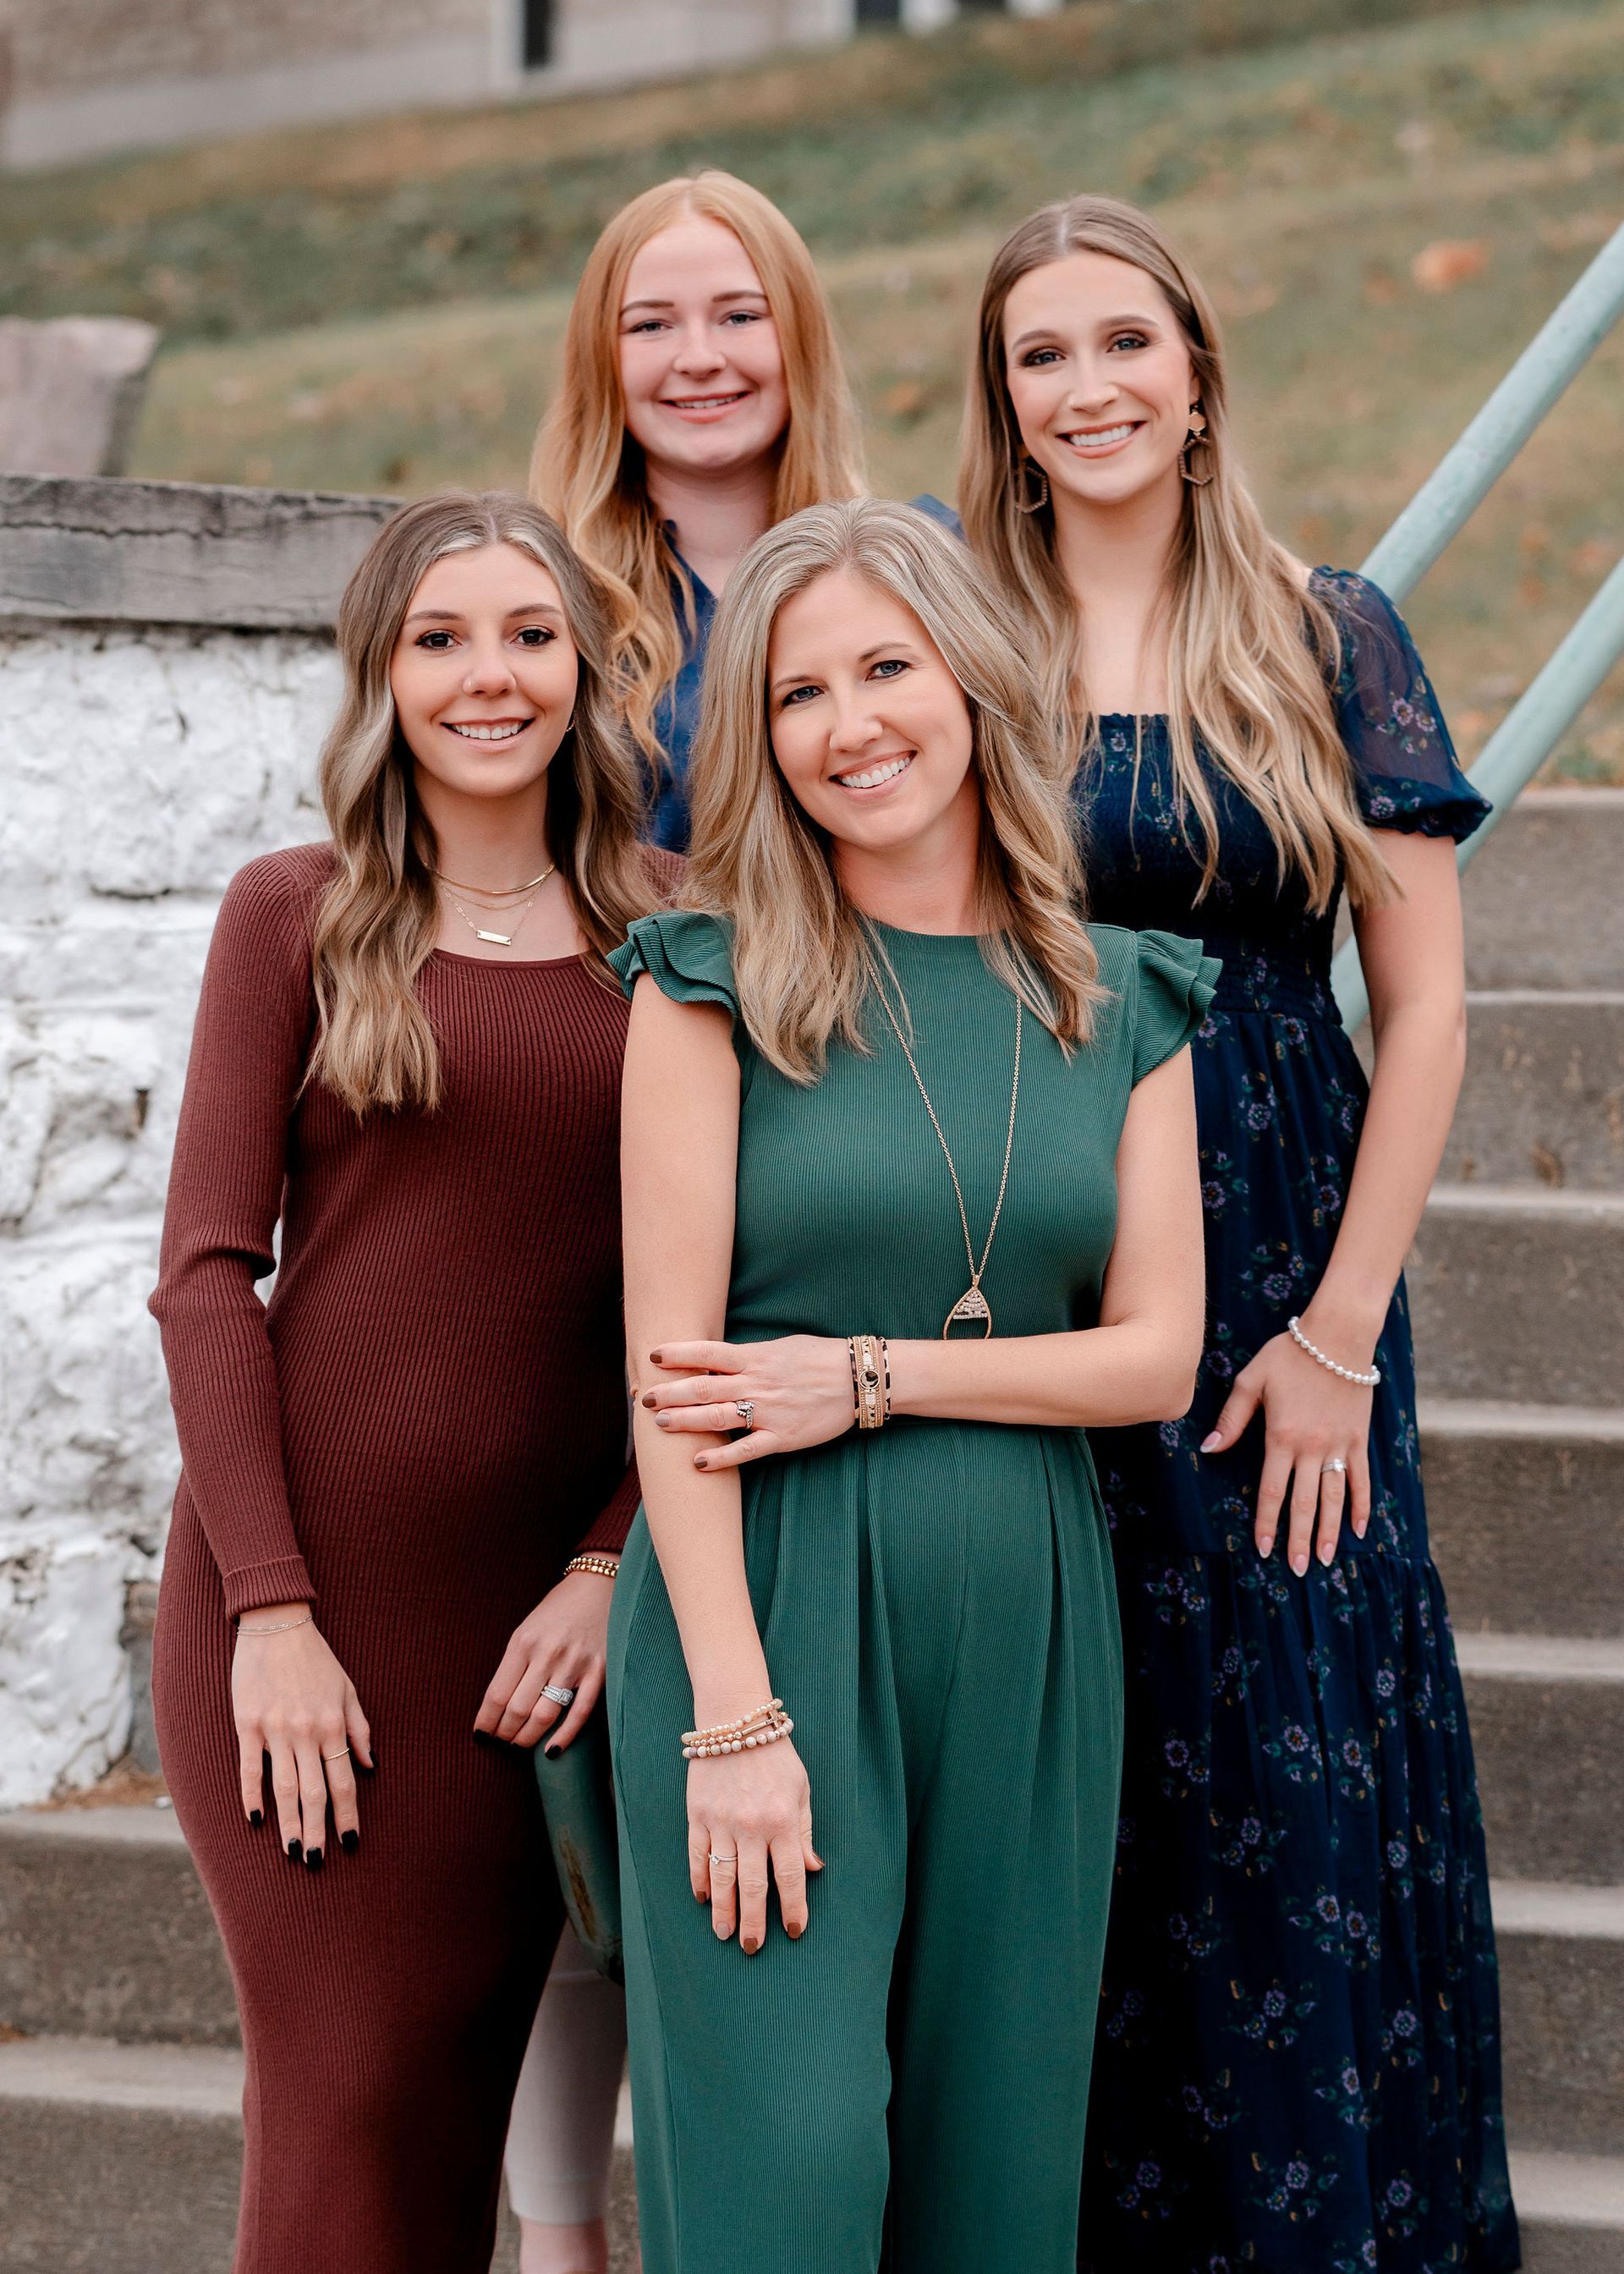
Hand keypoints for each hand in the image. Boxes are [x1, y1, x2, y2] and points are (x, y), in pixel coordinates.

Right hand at [232, 1604, 372, 1864]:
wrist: (276, 1623)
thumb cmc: (315, 1657)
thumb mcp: (347, 1688)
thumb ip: (358, 1727)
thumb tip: (371, 1764)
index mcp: (332, 1725)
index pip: (344, 1780)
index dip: (348, 1814)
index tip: (350, 1842)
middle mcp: (305, 1732)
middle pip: (314, 1792)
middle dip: (318, 1829)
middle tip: (319, 1860)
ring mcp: (275, 1730)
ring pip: (283, 1787)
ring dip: (289, 1822)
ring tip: (293, 1852)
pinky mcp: (247, 1724)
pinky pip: (250, 1768)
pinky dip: (251, 1796)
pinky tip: (255, 1821)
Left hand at [473, 1567, 613, 1752]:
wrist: (598, 1585)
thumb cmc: (558, 1610)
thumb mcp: (527, 1630)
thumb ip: (515, 1665)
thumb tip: (499, 1706)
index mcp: (524, 1642)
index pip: (497, 1694)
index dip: (487, 1721)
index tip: (481, 1734)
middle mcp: (547, 1654)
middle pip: (518, 1709)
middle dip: (505, 1733)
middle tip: (502, 1741)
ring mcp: (575, 1664)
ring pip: (545, 1715)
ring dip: (528, 1738)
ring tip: (520, 1743)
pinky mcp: (599, 1671)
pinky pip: (580, 1712)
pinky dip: (564, 1736)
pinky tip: (552, 1749)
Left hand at [643, 1336, 853, 1471]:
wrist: (859, 1379)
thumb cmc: (819, 1357)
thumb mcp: (781, 1346)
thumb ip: (748, 1355)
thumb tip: (715, 1358)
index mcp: (756, 1357)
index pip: (708, 1353)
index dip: (679, 1354)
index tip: (654, 1355)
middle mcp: (757, 1383)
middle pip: (704, 1388)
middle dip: (671, 1393)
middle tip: (645, 1398)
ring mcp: (769, 1412)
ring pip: (718, 1418)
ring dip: (686, 1422)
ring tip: (659, 1425)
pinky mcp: (782, 1437)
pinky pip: (746, 1450)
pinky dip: (721, 1458)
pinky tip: (698, 1463)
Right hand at [688, 1738, 821, 1952]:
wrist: (736, 1718)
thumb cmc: (775, 1754)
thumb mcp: (801, 1789)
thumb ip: (805, 1832)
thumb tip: (813, 1870)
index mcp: (783, 1820)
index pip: (790, 1876)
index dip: (793, 1908)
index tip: (794, 1931)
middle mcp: (752, 1826)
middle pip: (752, 1887)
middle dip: (753, 1922)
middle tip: (752, 1948)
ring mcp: (721, 1821)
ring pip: (722, 1878)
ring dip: (723, 1910)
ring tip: (724, 1934)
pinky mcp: (698, 1814)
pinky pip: (697, 1855)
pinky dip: (699, 1879)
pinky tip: (703, 1898)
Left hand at [1200, 1328, 1372, 1572]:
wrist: (1338, 1336)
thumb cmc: (1289, 1355)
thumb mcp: (1251, 1380)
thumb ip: (1232, 1418)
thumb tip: (1209, 1449)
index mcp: (1282, 1437)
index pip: (1272, 1491)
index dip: (1268, 1522)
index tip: (1264, 1549)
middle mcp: (1313, 1447)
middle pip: (1304, 1503)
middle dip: (1298, 1539)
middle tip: (1296, 1570)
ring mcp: (1340, 1445)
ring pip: (1334, 1497)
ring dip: (1328, 1530)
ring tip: (1324, 1559)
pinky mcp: (1359, 1439)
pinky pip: (1362, 1479)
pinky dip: (1361, 1505)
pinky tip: (1360, 1530)